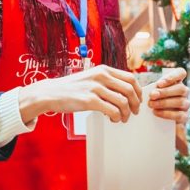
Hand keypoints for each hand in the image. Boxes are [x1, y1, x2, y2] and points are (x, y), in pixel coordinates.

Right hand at [18, 65, 141, 123]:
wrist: (51, 93)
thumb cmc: (71, 88)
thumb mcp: (91, 78)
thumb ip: (106, 81)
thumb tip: (124, 92)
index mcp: (104, 70)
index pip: (131, 78)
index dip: (138, 91)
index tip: (138, 100)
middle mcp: (101, 76)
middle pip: (130, 89)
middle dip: (136, 103)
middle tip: (134, 112)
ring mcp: (95, 88)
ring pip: (123, 102)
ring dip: (126, 113)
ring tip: (121, 118)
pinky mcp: (89, 100)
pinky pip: (112, 110)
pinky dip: (116, 117)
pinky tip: (113, 119)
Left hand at [148, 69, 189, 123]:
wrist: (156, 120)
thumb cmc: (153, 101)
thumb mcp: (153, 93)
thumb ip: (153, 90)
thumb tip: (151, 92)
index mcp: (176, 82)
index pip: (181, 73)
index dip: (172, 76)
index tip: (159, 83)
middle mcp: (184, 92)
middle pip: (181, 88)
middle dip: (165, 92)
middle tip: (152, 95)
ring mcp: (186, 104)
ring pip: (180, 101)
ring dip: (164, 103)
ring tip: (151, 105)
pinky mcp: (185, 116)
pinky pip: (179, 115)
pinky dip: (166, 114)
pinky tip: (156, 112)